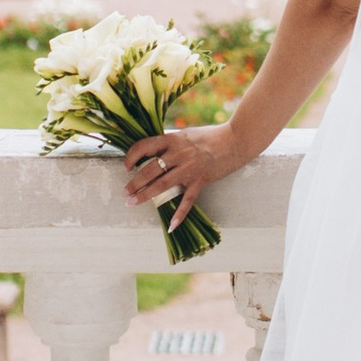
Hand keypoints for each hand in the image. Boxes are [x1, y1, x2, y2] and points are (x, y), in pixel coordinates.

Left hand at [122, 121, 243, 213]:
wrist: (235, 140)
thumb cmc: (210, 136)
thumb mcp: (186, 135)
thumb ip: (170, 143)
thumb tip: (153, 153)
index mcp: (173, 139)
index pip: (144, 146)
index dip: (131, 157)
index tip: (127, 167)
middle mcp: (178, 153)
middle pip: (149, 170)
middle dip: (134, 183)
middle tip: (125, 193)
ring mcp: (189, 168)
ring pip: (162, 185)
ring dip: (145, 195)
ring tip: (133, 202)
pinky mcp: (201, 180)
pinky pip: (187, 200)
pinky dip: (179, 214)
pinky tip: (171, 226)